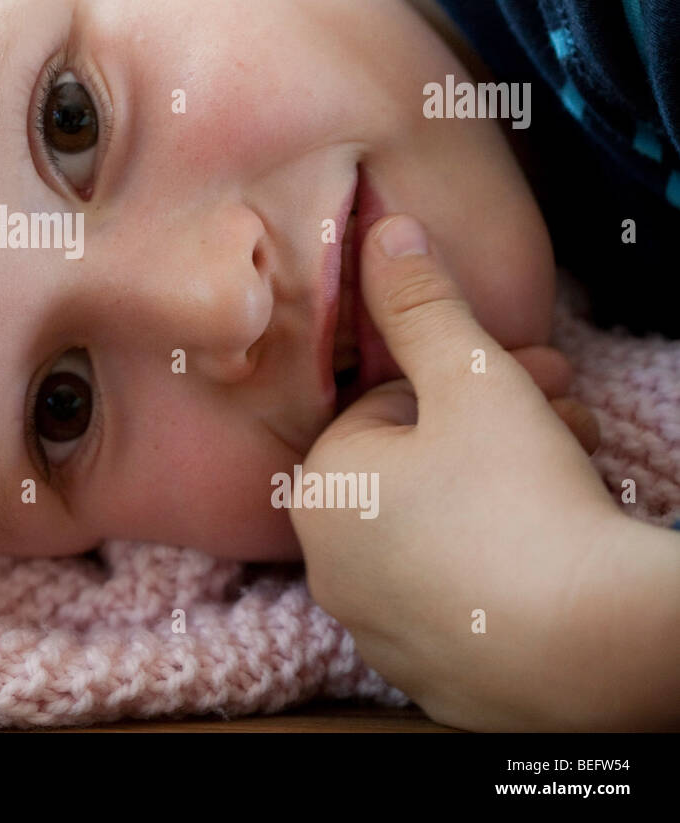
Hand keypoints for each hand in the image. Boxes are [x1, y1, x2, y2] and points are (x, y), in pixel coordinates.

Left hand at [291, 214, 625, 729]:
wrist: (591, 647)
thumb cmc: (517, 500)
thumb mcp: (469, 377)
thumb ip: (421, 303)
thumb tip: (385, 233)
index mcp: (320, 491)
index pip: (386, 408)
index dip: (465, 380)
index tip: (533, 371)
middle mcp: (330, 566)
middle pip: (420, 468)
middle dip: (498, 424)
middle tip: (568, 411)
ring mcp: (380, 630)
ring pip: (445, 530)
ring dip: (511, 485)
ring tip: (581, 470)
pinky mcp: (436, 679)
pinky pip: (467, 596)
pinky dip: (507, 564)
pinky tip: (561, 548)